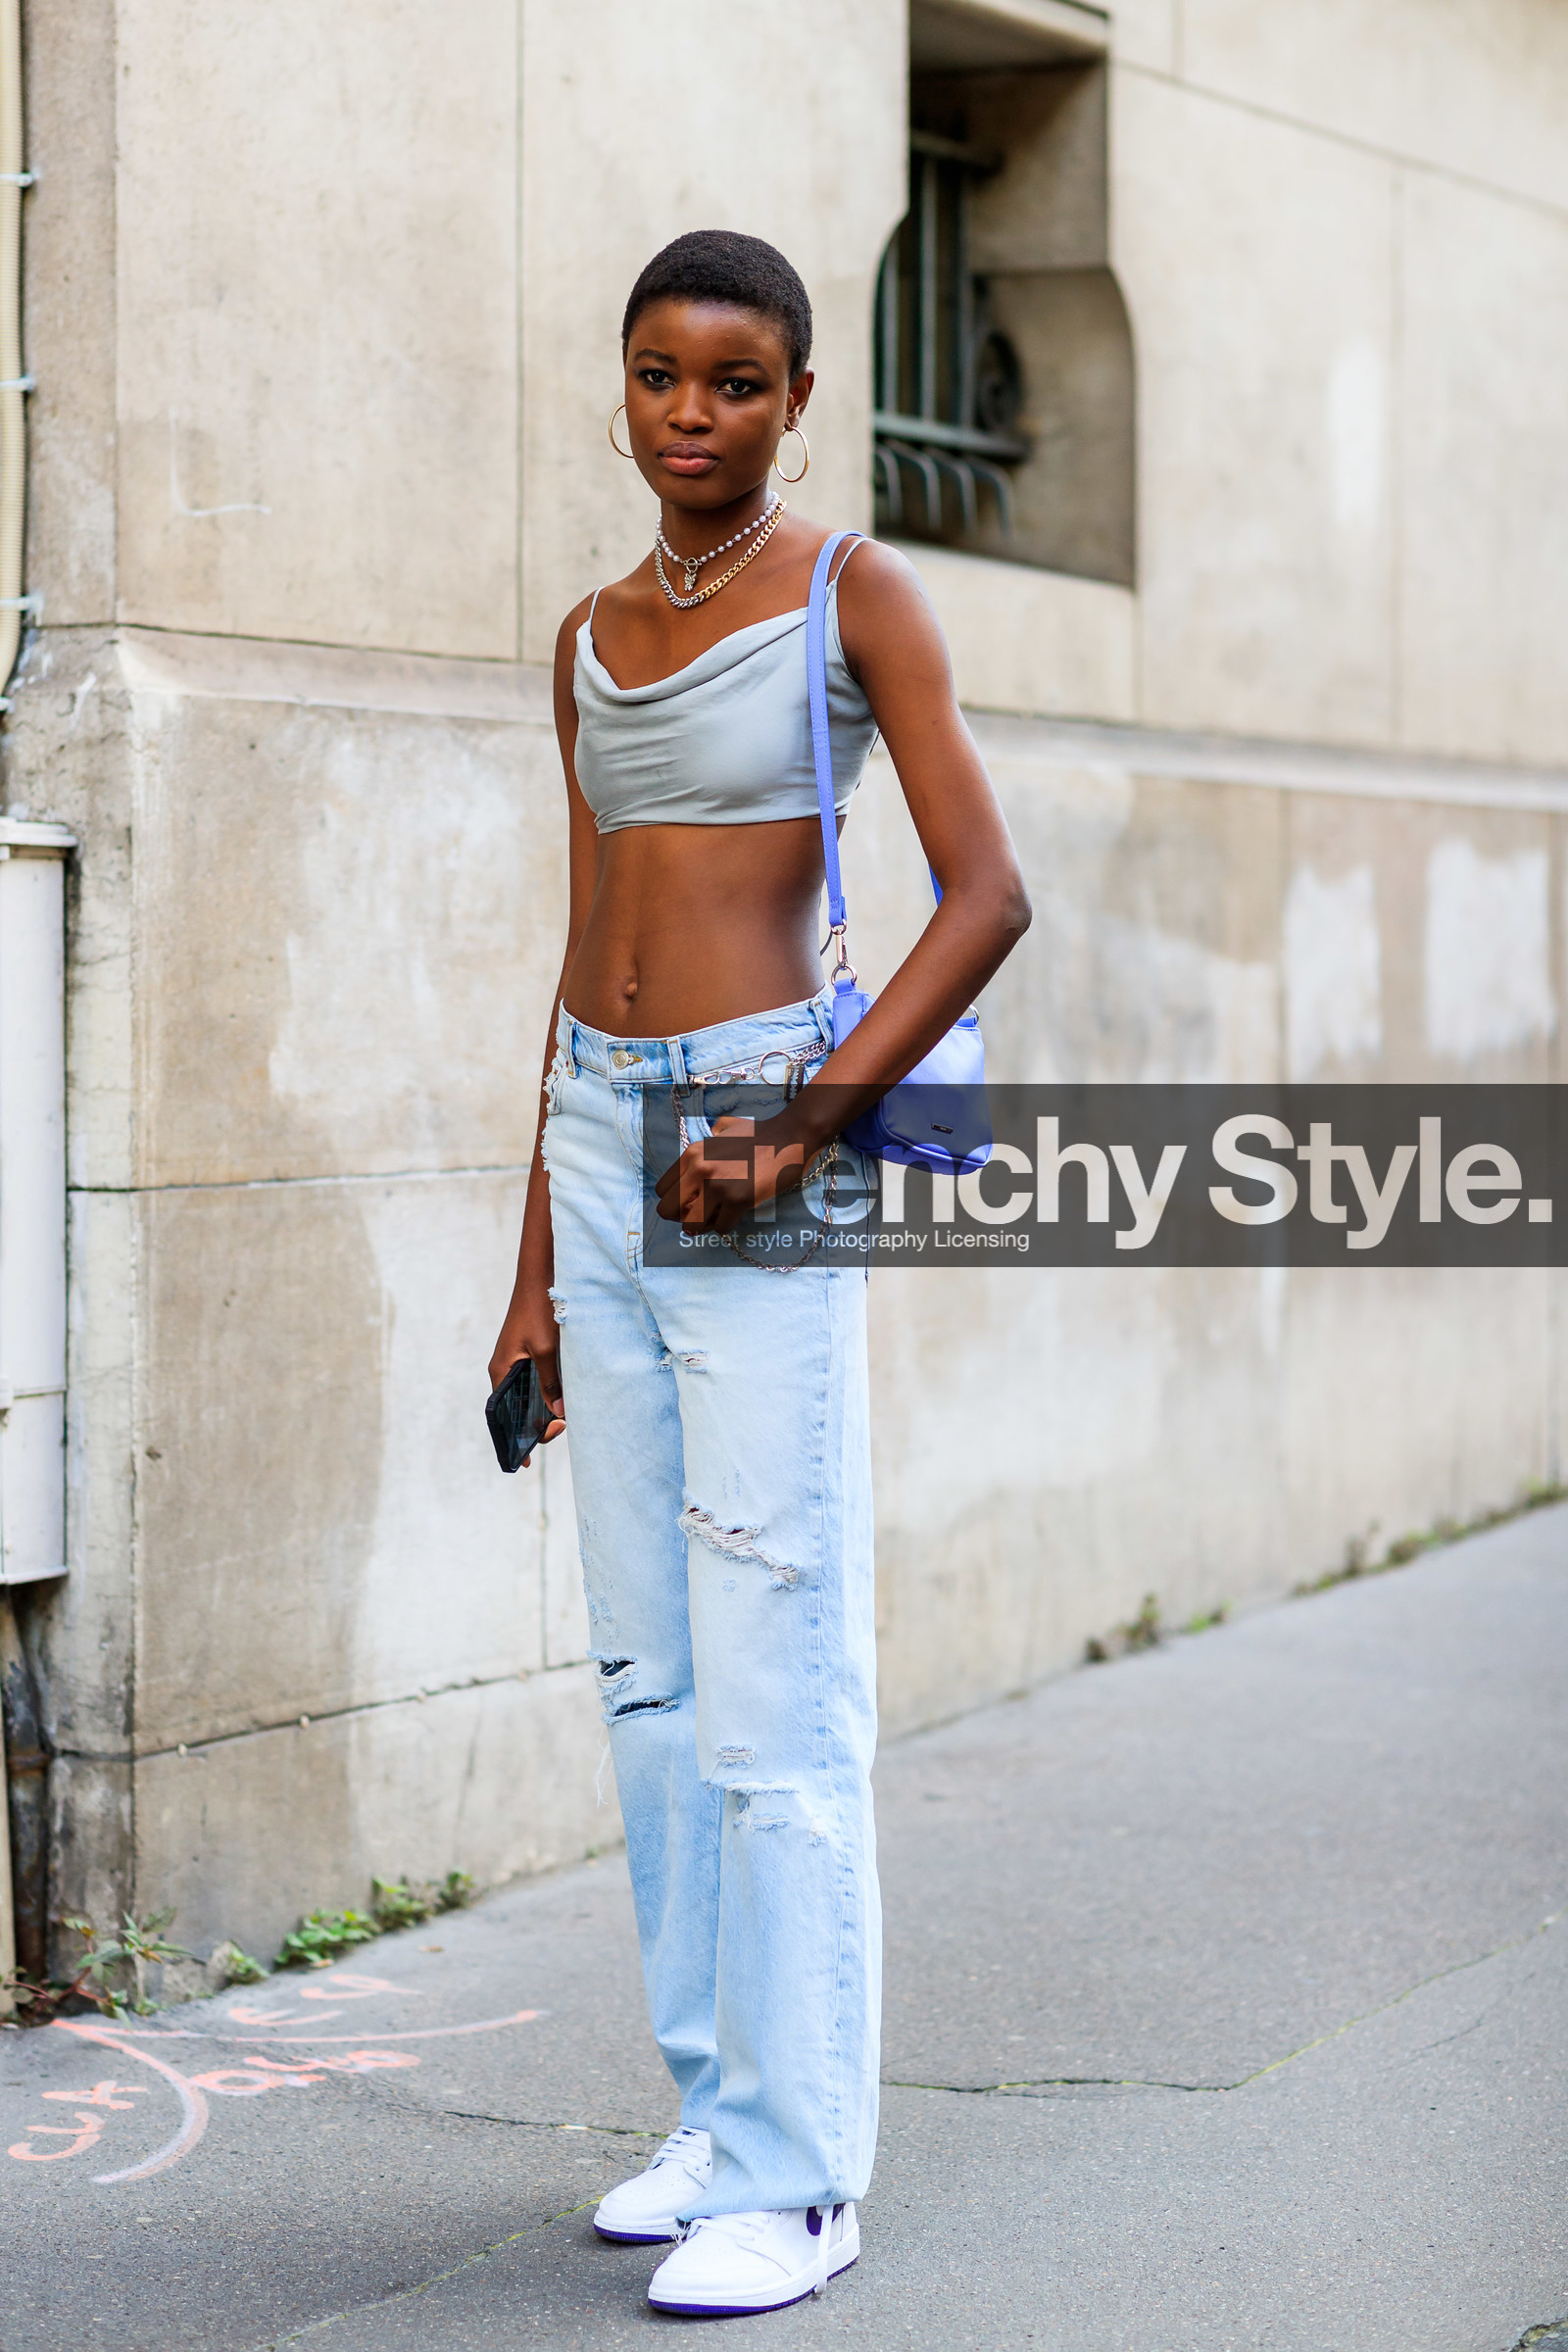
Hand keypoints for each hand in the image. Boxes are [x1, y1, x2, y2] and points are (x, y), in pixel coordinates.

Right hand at [488, 1289, 564, 1457]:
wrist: (540, 1277)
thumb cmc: (539, 1311)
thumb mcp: (546, 1349)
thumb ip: (551, 1381)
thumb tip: (558, 1412)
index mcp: (500, 1371)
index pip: (500, 1416)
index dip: (512, 1439)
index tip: (526, 1461)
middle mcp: (505, 1369)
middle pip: (516, 1409)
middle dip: (536, 1424)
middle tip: (562, 1427)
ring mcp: (517, 1362)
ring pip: (529, 1396)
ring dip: (544, 1409)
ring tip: (565, 1417)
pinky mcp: (530, 1354)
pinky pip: (537, 1381)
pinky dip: (548, 1392)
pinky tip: (565, 1398)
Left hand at [654, 1112, 816, 1234]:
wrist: (788, 1138)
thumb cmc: (758, 1136)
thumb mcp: (721, 1131)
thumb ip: (705, 1146)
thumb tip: (695, 1166)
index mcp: (691, 1155)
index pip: (662, 1190)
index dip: (675, 1200)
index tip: (691, 1201)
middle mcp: (699, 1169)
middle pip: (667, 1211)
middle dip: (682, 1217)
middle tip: (702, 1213)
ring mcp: (718, 1185)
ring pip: (691, 1225)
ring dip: (704, 1225)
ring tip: (719, 1215)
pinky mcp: (738, 1200)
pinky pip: (720, 1228)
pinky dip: (727, 1224)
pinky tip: (737, 1212)